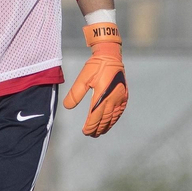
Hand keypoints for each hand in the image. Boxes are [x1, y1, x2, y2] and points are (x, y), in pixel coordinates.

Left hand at [63, 22, 127, 136]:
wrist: (111, 56)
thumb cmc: (95, 66)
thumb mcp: (83, 78)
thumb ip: (75, 93)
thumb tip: (67, 107)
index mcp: (101, 95)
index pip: (95, 116)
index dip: (90, 126)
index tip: (85, 132)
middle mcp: (112, 98)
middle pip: (104, 119)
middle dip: (97, 128)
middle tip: (91, 135)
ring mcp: (120, 97)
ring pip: (113, 117)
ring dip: (106, 126)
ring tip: (100, 132)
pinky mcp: (124, 95)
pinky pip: (120, 111)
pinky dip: (115, 119)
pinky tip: (111, 122)